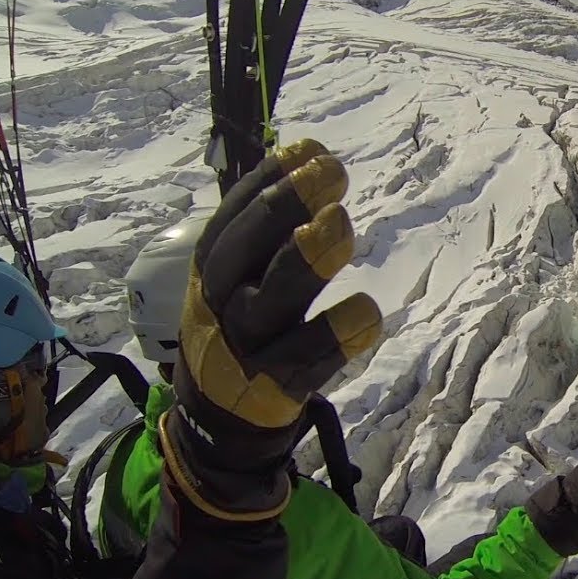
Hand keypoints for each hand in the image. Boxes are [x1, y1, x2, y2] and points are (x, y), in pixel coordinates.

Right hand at [160, 140, 381, 521]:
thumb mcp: (241, 277)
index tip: (310, 148)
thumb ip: (271, 224)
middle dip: (284, 208)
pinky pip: (306, 363)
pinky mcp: (273, 393)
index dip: (268, 182)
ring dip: (304, 262)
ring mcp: (244, 351)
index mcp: (210, 272)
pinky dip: (335, 338)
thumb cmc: (243, 332)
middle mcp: (220, 306)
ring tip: (339, 223)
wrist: (216, 430)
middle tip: (331, 172)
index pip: (231, 218)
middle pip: (242, 253)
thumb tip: (310, 151)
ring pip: (269, 304)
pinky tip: (367, 313)